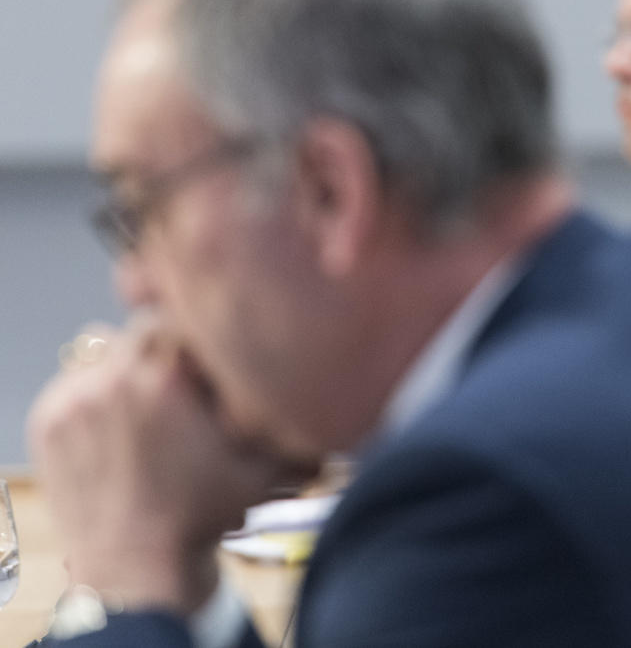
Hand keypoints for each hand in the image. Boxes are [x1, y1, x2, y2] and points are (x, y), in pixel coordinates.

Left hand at [27, 316, 316, 613]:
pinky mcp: (49, 421)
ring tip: (152, 407)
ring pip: (107, 353)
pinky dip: (98, 394)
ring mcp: (76, 400)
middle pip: (143, 330)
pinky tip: (123, 427)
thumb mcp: (264, 465)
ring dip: (131, 369)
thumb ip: (290, 418)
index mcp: (169, 378)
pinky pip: (77, 383)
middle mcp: (116, 379)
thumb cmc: (204, 515)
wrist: (137, 567)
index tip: (210, 357)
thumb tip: (327, 393)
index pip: (182, 316)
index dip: (201, 334)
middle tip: (184, 384)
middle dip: (165, 350)